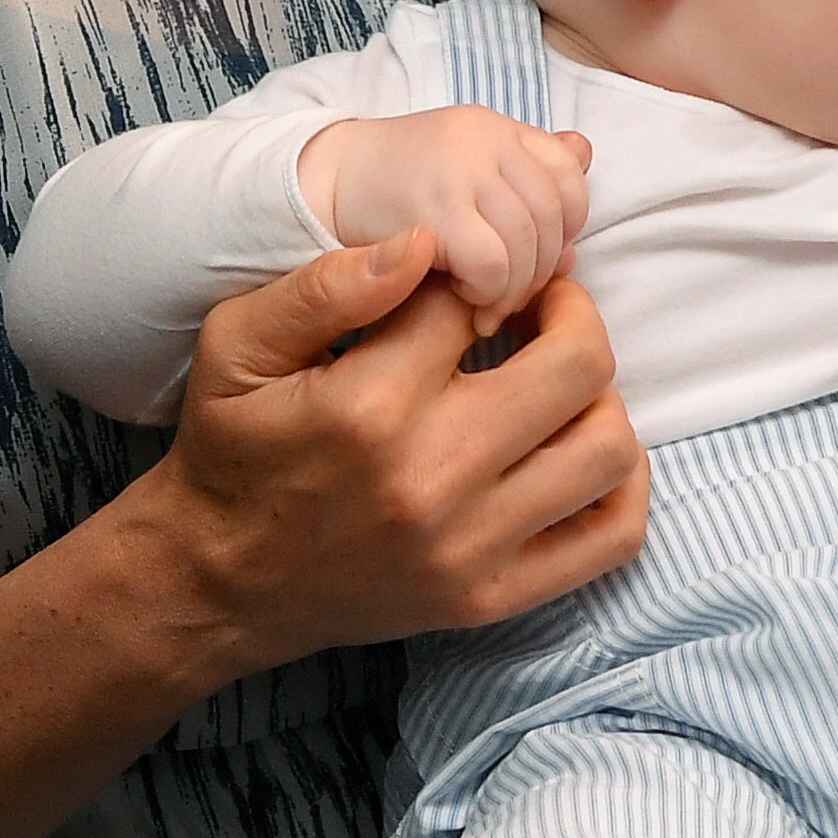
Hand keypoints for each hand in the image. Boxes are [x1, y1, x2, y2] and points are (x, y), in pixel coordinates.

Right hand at [136, 241, 647, 673]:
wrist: (216, 580)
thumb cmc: (231, 450)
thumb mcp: (236, 346)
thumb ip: (324, 285)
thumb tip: (425, 241)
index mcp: (371, 404)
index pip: (474, 299)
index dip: (475, 272)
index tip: (464, 278)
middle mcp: (433, 476)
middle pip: (577, 364)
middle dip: (569, 312)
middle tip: (538, 305)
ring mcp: (470, 545)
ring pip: (607, 447)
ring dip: (599, 395)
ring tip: (556, 377)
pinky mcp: (490, 596)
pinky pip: (609, 539)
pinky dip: (622, 485)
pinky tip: (580, 447)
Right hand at [299, 109, 593, 320]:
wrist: (320, 183)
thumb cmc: (397, 189)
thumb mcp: (465, 168)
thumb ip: (522, 177)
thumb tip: (582, 196)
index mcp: (496, 127)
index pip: (568, 172)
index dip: (567, 224)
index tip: (538, 258)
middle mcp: (484, 138)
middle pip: (552, 214)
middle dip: (542, 269)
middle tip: (513, 299)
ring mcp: (458, 170)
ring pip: (526, 243)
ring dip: (514, 289)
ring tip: (487, 308)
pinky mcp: (432, 210)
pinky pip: (492, 262)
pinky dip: (488, 292)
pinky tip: (464, 299)